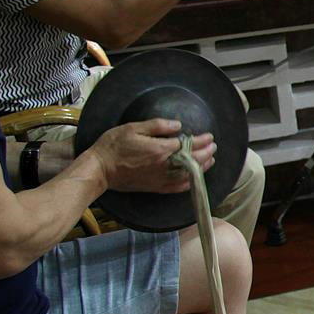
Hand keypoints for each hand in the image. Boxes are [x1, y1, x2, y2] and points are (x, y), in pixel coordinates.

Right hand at [90, 119, 213, 194]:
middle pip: (191, 160)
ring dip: (201, 167)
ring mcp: (159, 179)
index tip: (209, 136)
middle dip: (205, 152)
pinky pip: (176, 188)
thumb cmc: (112, 146)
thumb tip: (177, 125)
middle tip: (213, 146)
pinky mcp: (154, 187)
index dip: (200, 140)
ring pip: (187, 174)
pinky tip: (193, 179)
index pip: (187, 144)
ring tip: (210, 160)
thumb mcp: (133, 128)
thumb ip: (158, 126)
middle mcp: (163, 166)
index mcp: (159, 150)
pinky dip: (188, 183)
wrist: (99, 169)